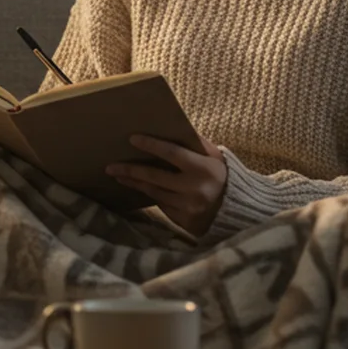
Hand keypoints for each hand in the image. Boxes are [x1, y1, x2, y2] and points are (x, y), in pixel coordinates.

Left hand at [108, 133, 226, 236]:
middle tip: (111, 166)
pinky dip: (150, 196)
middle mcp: (194, 189)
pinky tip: (138, 187)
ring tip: (119, 176)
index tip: (132, 139)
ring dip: (135, 183)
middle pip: (155, 177)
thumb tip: (171, 127)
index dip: (151, 145)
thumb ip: (196, 143)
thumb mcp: (215, 156)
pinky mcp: (184, 221)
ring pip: (154, 193)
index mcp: (203, 169)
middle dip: (131, 170)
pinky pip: (161, 206)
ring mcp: (188, 207)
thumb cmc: (222, 176)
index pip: (172, 154)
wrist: (236, 209)